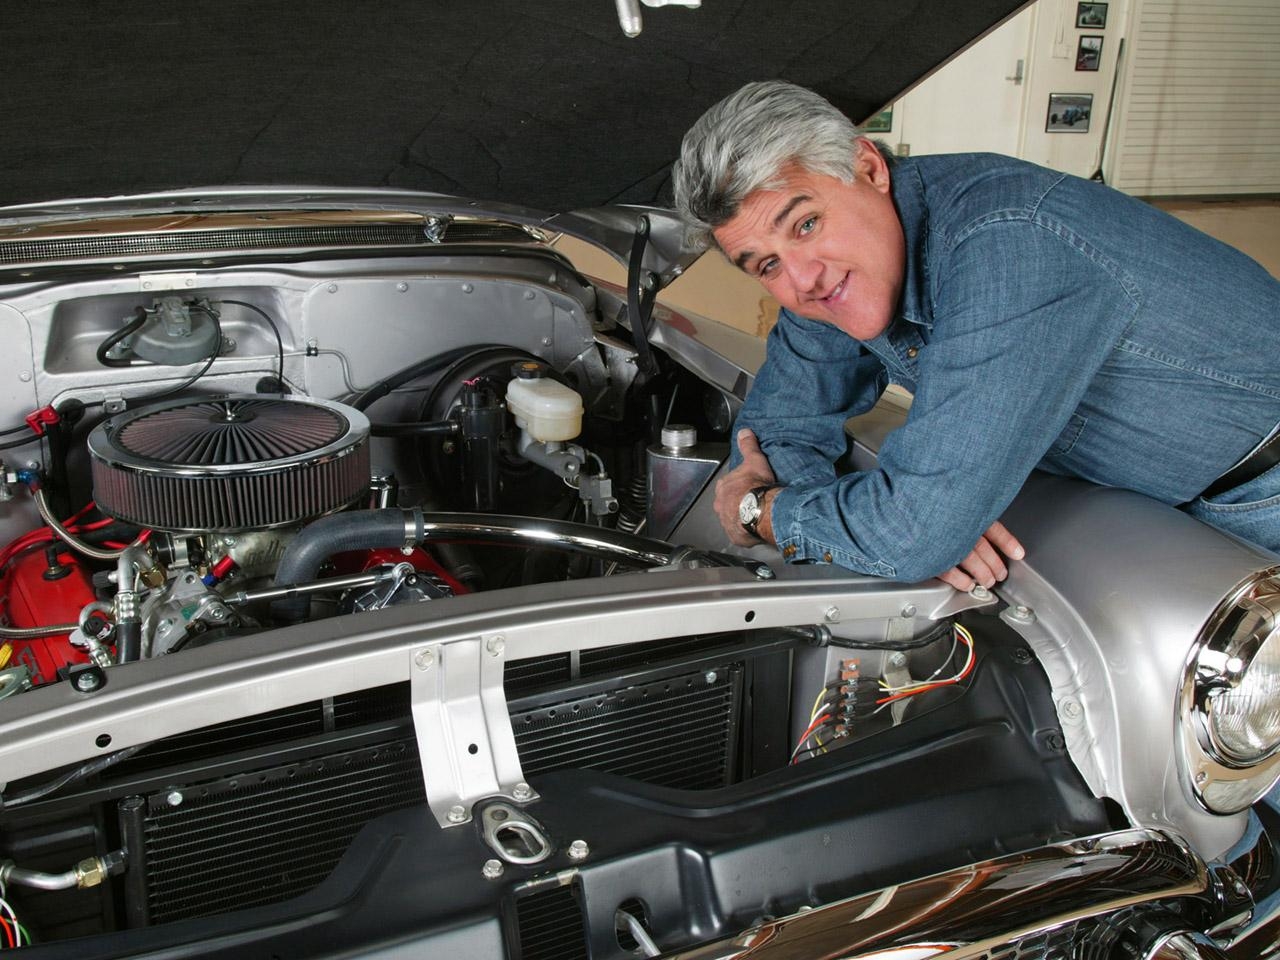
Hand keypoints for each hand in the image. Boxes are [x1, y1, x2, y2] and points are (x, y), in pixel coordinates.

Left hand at [714, 429, 777, 545]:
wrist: (762, 511)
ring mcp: (726, 522)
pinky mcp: (735, 536)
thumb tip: (744, 432)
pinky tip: (756, 529)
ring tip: (756, 516)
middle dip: (737, 503)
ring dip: (741, 518)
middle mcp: (720, 506)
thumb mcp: (754, 461)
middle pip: (728, 503)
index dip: (739, 486)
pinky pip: (740, 534)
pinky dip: (746, 532)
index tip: (749, 487)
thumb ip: (748, 446)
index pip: (728, 485)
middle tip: (753, 502)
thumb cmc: (757, 486)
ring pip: (732, 519)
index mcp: (723, 487)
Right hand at [938, 520, 1024, 591]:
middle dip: (994, 563)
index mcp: (966, 515)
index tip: (1018, 553)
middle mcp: (958, 528)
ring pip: (970, 560)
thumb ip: (970, 520)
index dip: (1007, 542)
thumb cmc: (935, 517)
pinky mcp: (932, 556)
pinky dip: (960, 580)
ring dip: (982, 573)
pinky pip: (949, 571)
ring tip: (988, 582)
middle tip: (1000, 574)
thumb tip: (982, 521)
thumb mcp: (954, 512)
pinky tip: (967, 585)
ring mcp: (946, 543)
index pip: (992, 529)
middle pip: (982, 547)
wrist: (895, 512)